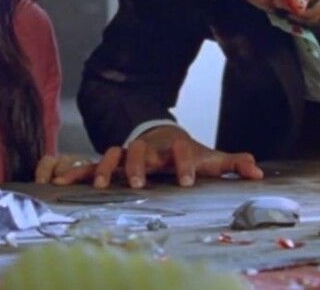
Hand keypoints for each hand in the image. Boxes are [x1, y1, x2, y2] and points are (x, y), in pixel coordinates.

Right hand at [42, 126, 263, 187]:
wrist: (160, 135)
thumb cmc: (186, 153)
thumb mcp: (210, 157)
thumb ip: (233, 163)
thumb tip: (258, 172)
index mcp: (175, 147)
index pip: (181, 150)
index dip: (185, 163)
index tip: (187, 181)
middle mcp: (150, 149)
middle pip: (142, 150)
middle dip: (139, 165)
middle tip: (139, 183)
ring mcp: (129, 153)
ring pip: (114, 153)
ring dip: (106, 166)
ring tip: (100, 184)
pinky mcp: (112, 162)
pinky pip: (91, 164)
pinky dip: (77, 171)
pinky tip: (61, 181)